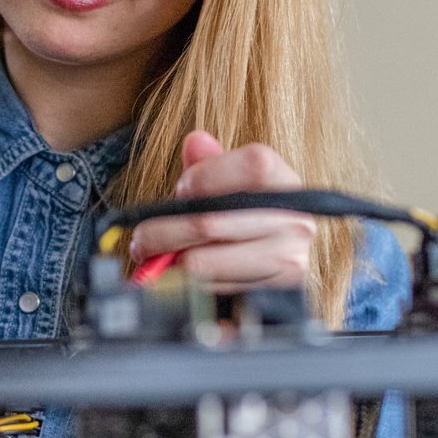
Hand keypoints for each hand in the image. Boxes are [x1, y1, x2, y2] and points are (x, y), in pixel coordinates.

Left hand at [125, 131, 314, 289]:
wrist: (272, 267)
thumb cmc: (244, 219)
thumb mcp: (229, 185)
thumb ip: (210, 163)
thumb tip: (195, 142)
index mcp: (287, 183)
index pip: (254, 165)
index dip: (208, 174)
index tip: (182, 188)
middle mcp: (296, 222)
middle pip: (212, 221)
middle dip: (163, 229)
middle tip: (142, 237)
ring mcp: (288, 261)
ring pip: (202, 261)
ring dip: (168, 261)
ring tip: (154, 258)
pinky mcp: (270, 295)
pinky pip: (208, 290)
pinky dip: (187, 285)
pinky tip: (182, 276)